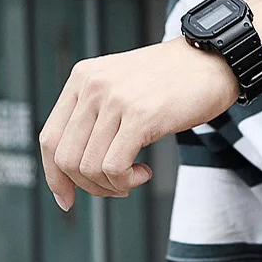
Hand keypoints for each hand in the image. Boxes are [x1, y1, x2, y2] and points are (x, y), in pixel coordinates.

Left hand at [39, 36, 238, 210]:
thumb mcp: (122, 89)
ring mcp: (115, 100)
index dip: (54, 176)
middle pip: (66, 159)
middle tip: (117, 187)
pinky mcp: (140, 116)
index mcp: (82, 79)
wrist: (212, 62)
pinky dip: (127, 181)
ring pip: (89, 168)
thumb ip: (97, 115)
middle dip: (89, 187)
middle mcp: (92, 86)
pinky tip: (145, 172)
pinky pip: (115, 167)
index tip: (66, 199)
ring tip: (135, 177)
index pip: (49, 138)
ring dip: (112, 186)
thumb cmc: (172, 83)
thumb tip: (78, 166)